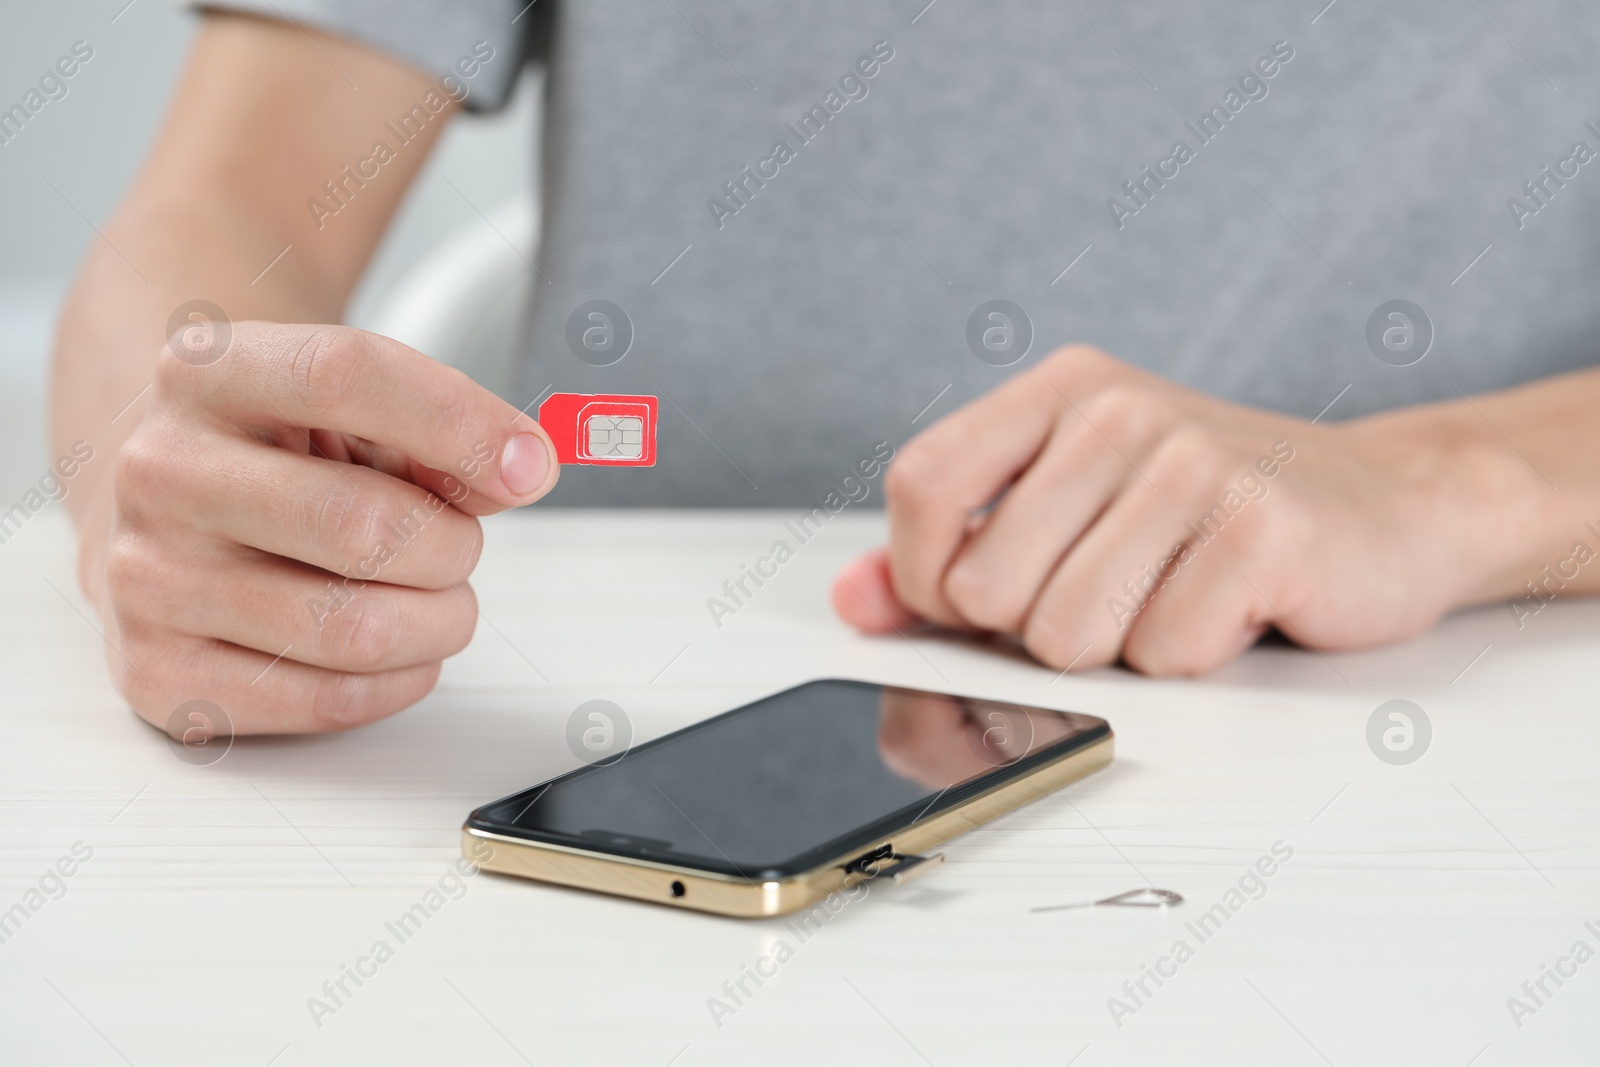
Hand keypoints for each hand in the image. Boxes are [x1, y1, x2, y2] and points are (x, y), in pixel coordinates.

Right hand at [83, 323, 558, 732]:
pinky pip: (328, 701)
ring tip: (432, 596)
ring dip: (438, 621)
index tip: (529, 465)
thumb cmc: (279, 451)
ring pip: (357, 630)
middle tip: (456, 543)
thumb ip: (443, 428)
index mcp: (205, 371)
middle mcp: (160, 471)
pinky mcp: (159, 676)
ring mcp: (147, 579)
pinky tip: (398, 645)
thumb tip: (521, 468)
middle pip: (363, 525)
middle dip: (452, 546)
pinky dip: (401, 680)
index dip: (459, 423)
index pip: (343, 375)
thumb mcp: (356, 408)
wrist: (164, 501)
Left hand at [833, 345, 1537, 674]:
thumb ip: (950, 553)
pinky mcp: (1261, 529)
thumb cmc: (1210, 515)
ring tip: (1175, 591)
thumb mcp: (1070, 509)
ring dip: (1120, 647)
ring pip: (1066, 636)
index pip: (920, 487)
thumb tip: (850, 601)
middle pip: (985, 587)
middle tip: (1117, 588)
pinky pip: (1161, 655)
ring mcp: (1193, 462)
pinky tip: (1232, 605)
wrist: (1387, 506)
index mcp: (1058, 391)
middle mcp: (1118, 410)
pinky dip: (1193, 657)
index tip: (978, 597)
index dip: (928, 575)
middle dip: (1037, 628)